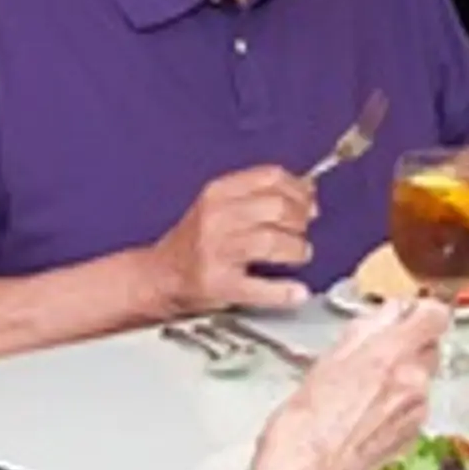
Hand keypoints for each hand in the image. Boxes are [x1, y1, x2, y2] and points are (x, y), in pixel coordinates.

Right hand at [149, 165, 319, 313]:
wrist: (159, 276)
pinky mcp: (218, 284)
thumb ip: (259, 195)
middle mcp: (216, 218)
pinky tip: (296, 292)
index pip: (269, 177)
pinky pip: (260, 287)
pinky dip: (284, 291)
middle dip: (300, 220)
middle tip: (302, 231)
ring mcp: (216, 251)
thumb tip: (307, 190)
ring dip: (297, 249)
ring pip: (272, 241)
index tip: (309, 202)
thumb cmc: (195, 241)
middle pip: (276, 207)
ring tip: (299, 254)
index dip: (298, 189)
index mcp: (218, 193)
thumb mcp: (220, 206)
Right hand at [243, 299, 444, 469]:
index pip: (436, 315)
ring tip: (362, 386)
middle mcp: (412, 384)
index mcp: (390, 356)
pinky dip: (398, 403)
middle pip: (430, 346)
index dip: (423, 310)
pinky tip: (365, 411)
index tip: (409, 311)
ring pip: (423, 377)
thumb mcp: (324, 363)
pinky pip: (415, 407)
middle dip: (408, 343)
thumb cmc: (301, 432)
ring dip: (402, 374)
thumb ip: (364, 331)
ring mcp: (415, 413)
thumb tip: (384, 314)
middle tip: (374, 350)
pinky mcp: (411, 438)